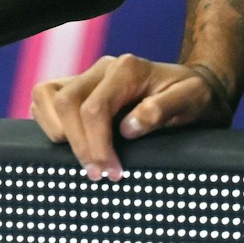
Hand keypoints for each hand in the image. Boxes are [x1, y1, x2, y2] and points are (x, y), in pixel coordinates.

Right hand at [30, 54, 234, 179]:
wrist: (197, 87)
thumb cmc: (196, 97)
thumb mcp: (191, 101)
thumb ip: (161, 110)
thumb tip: (128, 128)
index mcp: (127, 69)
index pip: (95, 108)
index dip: (97, 144)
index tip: (112, 173)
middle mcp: (102, 68)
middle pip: (66, 102)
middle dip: (77, 143)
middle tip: (98, 174)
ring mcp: (88, 75)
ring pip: (47, 95)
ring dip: (58, 131)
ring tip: (83, 159)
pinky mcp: (81, 87)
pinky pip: (46, 97)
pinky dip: (49, 121)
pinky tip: (68, 144)